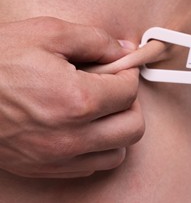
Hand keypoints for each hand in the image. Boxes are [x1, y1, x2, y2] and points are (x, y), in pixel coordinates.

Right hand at [0, 17, 143, 177]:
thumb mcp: (47, 33)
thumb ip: (95, 40)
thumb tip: (124, 50)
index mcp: (77, 100)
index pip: (129, 91)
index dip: (128, 74)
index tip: (120, 67)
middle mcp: (71, 136)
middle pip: (133, 127)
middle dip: (130, 103)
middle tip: (113, 88)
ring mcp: (58, 157)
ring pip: (117, 152)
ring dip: (117, 129)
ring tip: (100, 109)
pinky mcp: (45, 168)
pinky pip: (91, 165)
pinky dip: (97, 147)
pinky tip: (83, 127)